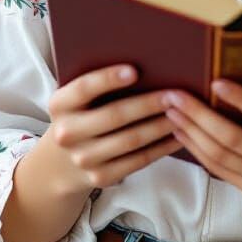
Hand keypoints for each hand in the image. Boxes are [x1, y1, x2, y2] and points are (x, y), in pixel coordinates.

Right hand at [47, 64, 179, 191]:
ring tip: (182, 113)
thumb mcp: (77, 99)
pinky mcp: (100, 177)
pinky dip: (161, 148)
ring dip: (160, 126)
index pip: (84, 88)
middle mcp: (67, 133)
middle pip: (114, 116)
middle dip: (149, 104)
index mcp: (60, 104)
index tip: (135, 70)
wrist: (60, 163)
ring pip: (130, 140)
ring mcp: (83, 159)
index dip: (108, 79)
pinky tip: (177, 136)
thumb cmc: (81, 116)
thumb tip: (146, 64)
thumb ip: (99, 83)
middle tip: (175, 94)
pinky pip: (137, 161)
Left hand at [160, 60, 241, 203]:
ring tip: (170, 110)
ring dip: (190, 132)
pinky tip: (182, 132)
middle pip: (230, 138)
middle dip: (198, 115)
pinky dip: (197, 151)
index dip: (240, 99)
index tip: (215, 81)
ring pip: (218, 156)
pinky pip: (219, 170)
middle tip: (174, 95)